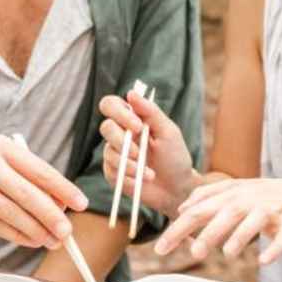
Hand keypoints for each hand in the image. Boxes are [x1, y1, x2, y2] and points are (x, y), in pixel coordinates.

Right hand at [0, 134, 86, 248]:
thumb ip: (30, 181)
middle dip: (51, 216)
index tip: (81, 204)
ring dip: (35, 230)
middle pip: (26, 194)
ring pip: (11, 213)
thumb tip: (61, 205)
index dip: (63, 189)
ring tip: (52, 240)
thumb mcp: (3, 164)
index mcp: (2, 147)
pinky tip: (31, 240)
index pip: (39, 169)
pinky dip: (17, 235)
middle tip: (67, 232)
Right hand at [98, 89, 197, 214]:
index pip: (111, 105)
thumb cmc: (175, 157)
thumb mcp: (168, 132)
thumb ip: (151, 112)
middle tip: (140, 154)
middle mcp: (119, 134)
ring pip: (109, 152)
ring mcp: (114, 154)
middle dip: (123, 142)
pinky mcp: (112, 173)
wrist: (176, 189)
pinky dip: (129, 177)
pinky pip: (112, 171)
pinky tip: (143, 180)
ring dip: (130, 164)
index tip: (138, 126)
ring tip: (150, 173)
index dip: (119, 113)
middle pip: (106, 127)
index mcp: (132, 119)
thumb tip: (131, 93)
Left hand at [154, 177, 281, 264]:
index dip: (180, 228)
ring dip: (240, 237)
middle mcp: (250, 199)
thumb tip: (181, 208)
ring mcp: (272, 211)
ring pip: (254, 222)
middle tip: (193, 253)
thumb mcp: (237, 191)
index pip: (200, 209)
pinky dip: (275, 248)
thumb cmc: (267, 198)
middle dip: (209, 232)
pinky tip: (265, 261)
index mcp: (233, 193)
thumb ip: (209, 197)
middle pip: (226, 213)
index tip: (161, 249)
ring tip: (227, 254)